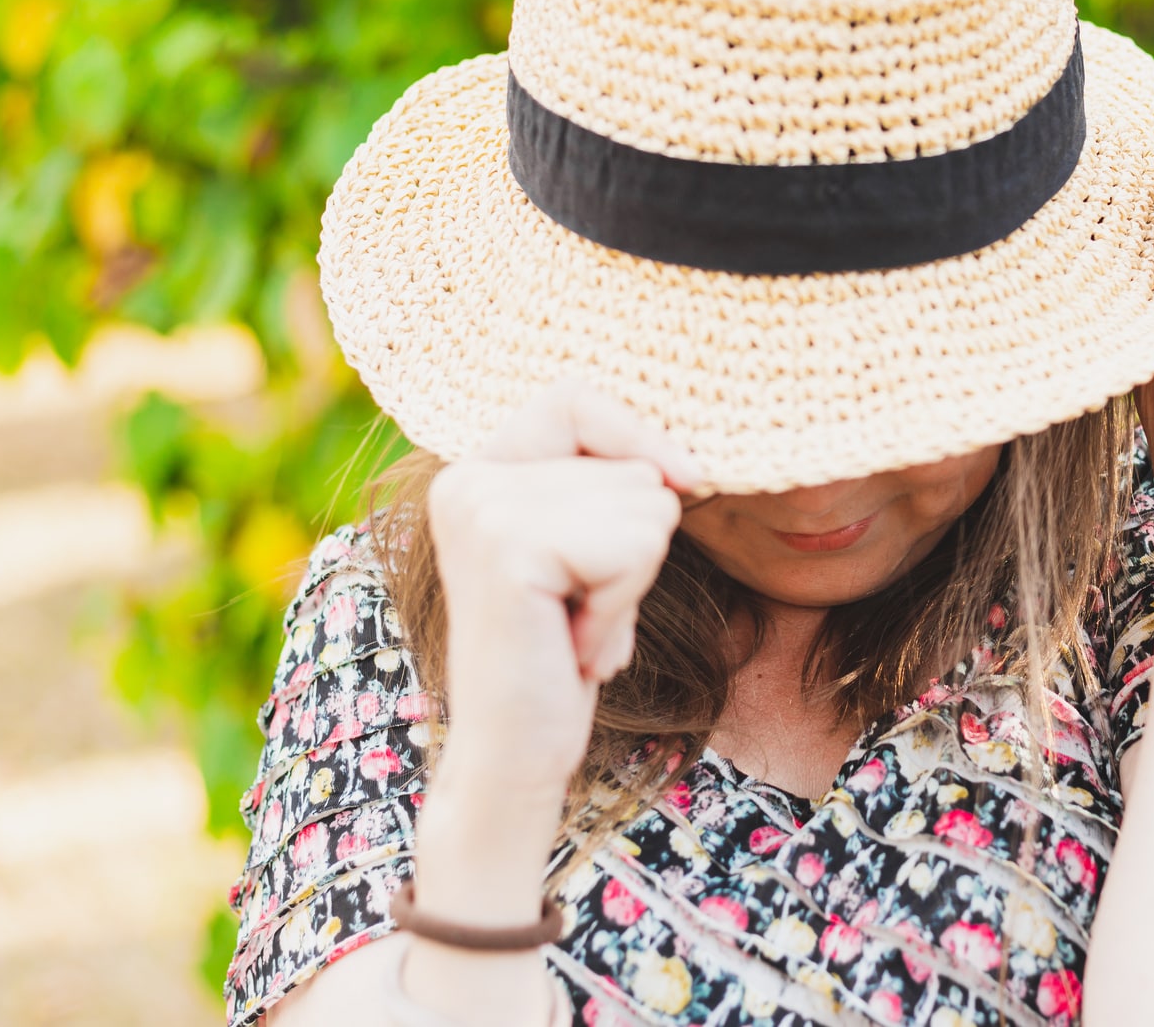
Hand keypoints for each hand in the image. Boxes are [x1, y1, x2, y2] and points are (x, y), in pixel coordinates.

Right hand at [424, 378, 701, 788]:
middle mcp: (466, 478)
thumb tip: (685, 464)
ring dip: (632, 581)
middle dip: (636, 545)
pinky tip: (577, 645)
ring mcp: (482, 509)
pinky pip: (633, 549)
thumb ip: (609, 489)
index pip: (576, 398)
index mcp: (475, 469)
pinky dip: (625, 605)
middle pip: (631, 464)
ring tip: (576, 627)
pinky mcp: (509, 548)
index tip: (687, 481)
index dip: (639, 435)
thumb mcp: (589, 551)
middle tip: (581, 608)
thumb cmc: (563, 655)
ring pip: (645, 504)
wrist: (514, 755)